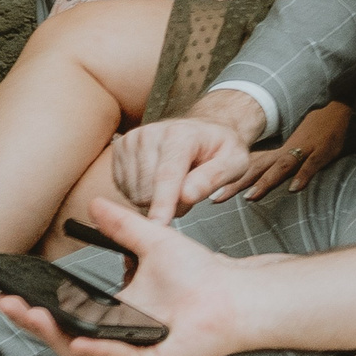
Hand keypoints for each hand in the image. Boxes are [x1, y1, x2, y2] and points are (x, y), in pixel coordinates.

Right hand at [0, 198, 260, 355]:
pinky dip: (98, 352)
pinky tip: (82, 338)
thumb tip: (95, 202)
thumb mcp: (153, 242)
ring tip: (36, 317)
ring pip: (81, 354)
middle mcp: (114, 342)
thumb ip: (122, 226)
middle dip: (32, 323)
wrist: (237, 291)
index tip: (8, 293)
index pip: (62, 317)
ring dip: (56, 336)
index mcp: (110, 317)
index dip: (34, 307)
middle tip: (9, 305)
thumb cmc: (200, 273)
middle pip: (62, 338)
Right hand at [111, 100, 263, 223]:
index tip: (158, 224)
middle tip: (189, 191)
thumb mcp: (235, 162)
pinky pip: (123, 189)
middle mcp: (151, 133)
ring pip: (133, 193)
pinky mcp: (120, 149)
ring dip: (155, 200)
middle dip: (168, 203)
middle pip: (147, 190)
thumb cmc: (219, 148)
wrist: (203, 132)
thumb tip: (187, 195)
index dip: (163, 202)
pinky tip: (158, 181)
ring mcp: (132, 140)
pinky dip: (141, 193)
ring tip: (176, 184)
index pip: (167, 175)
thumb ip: (214, 178)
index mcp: (181, 134)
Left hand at [222, 101, 350, 200]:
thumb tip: (253, 174)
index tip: (212, 195)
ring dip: (266, 181)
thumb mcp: (295, 141)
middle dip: (237, 184)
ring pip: (281, 167)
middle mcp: (287, 150)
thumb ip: (277, 158)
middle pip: (258, 169)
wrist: (337, 100)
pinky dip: (302, 176)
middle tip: (217, 198)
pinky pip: (311, 166)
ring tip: (250, 196)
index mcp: (278, 151)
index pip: (249, 167)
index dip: (230, 180)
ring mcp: (305, 150)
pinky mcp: (323, 151)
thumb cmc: (317, 124)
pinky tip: (293, 189)